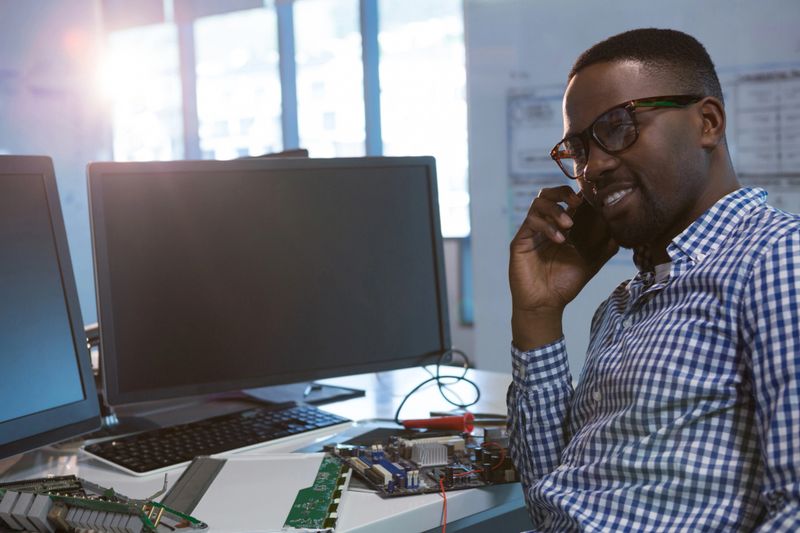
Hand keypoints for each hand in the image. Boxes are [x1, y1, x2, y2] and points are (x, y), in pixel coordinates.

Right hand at [509, 186, 616, 348]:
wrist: (546, 304)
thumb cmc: (566, 284)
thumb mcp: (593, 262)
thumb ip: (606, 245)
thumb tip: (621, 227)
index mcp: (562, 227)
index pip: (568, 200)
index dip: (579, 194)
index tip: (593, 196)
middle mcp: (546, 225)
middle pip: (549, 193)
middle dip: (564, 192)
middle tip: (577, 202)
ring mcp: (532, 232)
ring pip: (538, 202)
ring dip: (556, 209)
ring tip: (569, 225)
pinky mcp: (521, 240)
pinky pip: (531, 221)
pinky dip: (547, 226)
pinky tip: (559, 240)